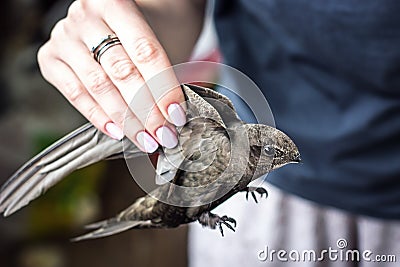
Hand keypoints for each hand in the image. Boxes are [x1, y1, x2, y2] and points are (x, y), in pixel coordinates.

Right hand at [37, 0, 186, 151]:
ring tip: (145, 138)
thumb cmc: (140, 31)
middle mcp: (85, 16)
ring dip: (125, 119)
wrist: (113, 19)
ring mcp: (64, 37)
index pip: (144, 51)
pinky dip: (98, 116)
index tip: (176, 115)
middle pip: (121, 71)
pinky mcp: (50, 57)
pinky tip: (118, 131)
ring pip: (98, 85)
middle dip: (146, 109)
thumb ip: (161, 71)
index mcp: (116, 2)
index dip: (162, 87)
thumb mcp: (158, 38)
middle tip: (163, 133)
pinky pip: (75, 93)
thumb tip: (171, 115)